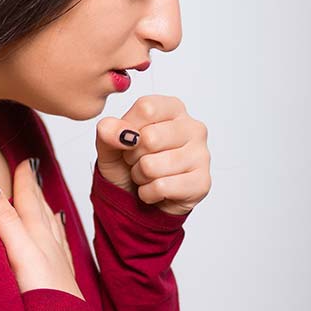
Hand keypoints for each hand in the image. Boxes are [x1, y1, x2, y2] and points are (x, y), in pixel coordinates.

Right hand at [0, 157, 83, 299]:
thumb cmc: (42, 291)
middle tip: (33, 168)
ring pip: (50, 226)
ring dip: (44, 209)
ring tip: (43, 198)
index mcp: (37, 233)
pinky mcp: (59, 278)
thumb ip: (4, 219)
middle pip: (40, 208)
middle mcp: (49, 243)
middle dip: (34, 188)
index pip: (28, 199)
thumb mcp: (18, 250)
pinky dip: (55, 234)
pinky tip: (58, 234)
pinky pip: (58, 246)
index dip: (24, 179)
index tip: (24, 160)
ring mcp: (56, 260)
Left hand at [95, 95, 210, 215]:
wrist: (139, 202)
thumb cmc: (128, 166)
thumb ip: (107, 131)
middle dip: (133, 156)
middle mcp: (192, 127)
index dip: (127, 129)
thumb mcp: (110, 145)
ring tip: (147, 175)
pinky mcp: (202, 182)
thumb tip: (114, 130)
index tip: (128, 140)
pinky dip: (149, 193)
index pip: (146, 108)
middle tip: (138, 161)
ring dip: (140, 176)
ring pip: (152, 166)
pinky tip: (156, 190)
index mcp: (173, 109)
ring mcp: (201, 155)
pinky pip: (161, 187)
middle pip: (149, 137)